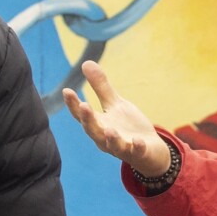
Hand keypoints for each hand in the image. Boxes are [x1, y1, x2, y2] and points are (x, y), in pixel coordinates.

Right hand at [62, 61, 170, 179]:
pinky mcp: (139, 153)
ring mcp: (122, 147)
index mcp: (98, 125)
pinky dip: (136, 146)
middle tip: (83, 106)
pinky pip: (136, 151)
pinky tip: (137, 141)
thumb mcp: (115, 104)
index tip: (66, 91)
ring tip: (109, 129)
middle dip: (88, 119)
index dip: (73, 104)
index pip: (82, 115)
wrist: (149, 150)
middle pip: (93, 130)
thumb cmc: (128, 127)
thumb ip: (100, 87)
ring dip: (110, 138)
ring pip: (112, 145)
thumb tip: (86, 63)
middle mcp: (106, 138)